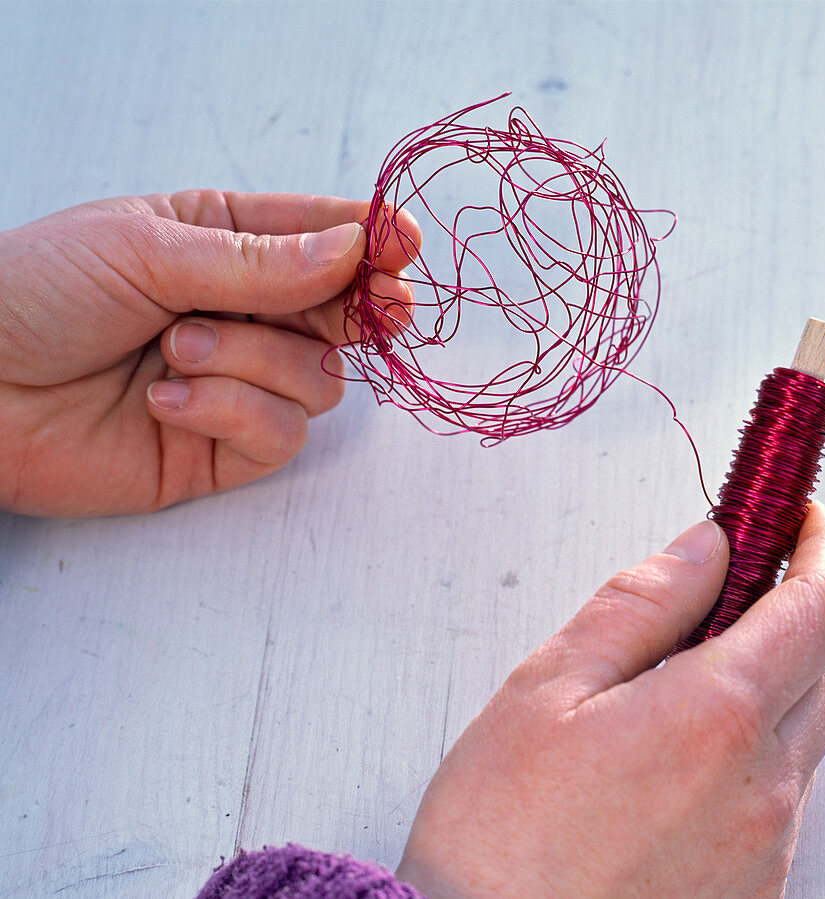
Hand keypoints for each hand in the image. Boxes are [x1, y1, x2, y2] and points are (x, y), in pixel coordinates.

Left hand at [0, 190, 419, 516]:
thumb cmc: (35, 294)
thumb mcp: (147, 249)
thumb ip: (259, 259)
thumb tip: (355, 248)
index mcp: (223, 243)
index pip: (322, 237)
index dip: (372, 240)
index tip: (405, 243)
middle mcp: (243, 312)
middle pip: (343, 312)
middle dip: (358, 307)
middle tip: (379, 306)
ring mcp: (239, 382)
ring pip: (320, 379)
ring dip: (255, 363)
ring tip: (177, 351)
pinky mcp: (224, 448)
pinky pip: (281, 435)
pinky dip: (231, 415)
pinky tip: (168, 403)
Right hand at [396, 502, 824, 897]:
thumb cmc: (499, 838)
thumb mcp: (550, 687)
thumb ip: (643, 604)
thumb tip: (709, 546)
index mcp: (716, 716)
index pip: (822, 604)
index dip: (822, 544)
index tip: (799, 515)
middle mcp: (764, 786)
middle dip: (797, 609)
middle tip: (731, 591)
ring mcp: (769, 847)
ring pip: (809, 732)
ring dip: (773, 682)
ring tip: (681, 683)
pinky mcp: (758, 890)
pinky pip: (784, 795)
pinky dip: (755, 750)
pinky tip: (677, 758)